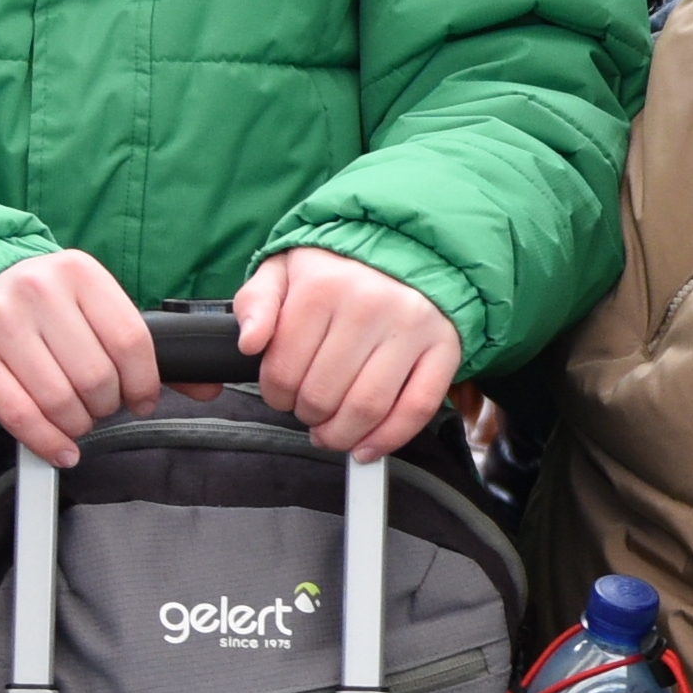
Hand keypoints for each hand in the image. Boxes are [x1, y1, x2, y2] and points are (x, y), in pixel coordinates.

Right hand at [0, 246, 162, 464]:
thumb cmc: (49, 309)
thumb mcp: (96, 310)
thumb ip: (150, 350)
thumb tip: (209, 387)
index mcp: (79, 271)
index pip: (130, 341)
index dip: (144, 384)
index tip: (141, 400)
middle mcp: (37, 288)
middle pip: (95, 376)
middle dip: (106, 406)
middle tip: (101, 406)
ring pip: (59, 400)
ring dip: (78, 425)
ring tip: (78, 418)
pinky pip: (19, 415)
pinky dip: (47, 443)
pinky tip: (61, 448)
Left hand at [237, 244, 463, 457]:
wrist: (405, 246)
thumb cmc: (338, 268)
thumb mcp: (283, 270)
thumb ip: (255, 303)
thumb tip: (249, 342)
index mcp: (323, 286)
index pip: (284, 370)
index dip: (274, 395)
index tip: (280, 394)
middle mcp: (370, 305)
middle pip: (323, 395)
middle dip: (307, 414)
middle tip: (307, 409)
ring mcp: (411, 328)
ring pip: (367, 408)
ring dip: (341, 435)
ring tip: (331, 431)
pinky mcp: (443, 347)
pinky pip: (417, 409)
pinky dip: (389, 439)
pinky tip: (367, 447)